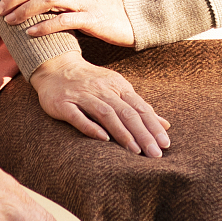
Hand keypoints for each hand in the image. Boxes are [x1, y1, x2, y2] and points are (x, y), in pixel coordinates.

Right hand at [28, 53, 170, 156]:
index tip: (165, 144)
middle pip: (126, 112)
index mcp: (118, 86)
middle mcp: (102, 89)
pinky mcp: (63, 103)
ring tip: (135, 151)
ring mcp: (82, 95)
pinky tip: (103, 139)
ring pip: (106, 114)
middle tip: (155, 154)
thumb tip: (165, 125)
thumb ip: (139, 108)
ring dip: (122, 133)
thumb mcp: (117, 90)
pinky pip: (78, 116)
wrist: (56, 66)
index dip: (153, 126)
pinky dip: (91, 127)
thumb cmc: (90, 82)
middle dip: (142, 134)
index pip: (139, 108)